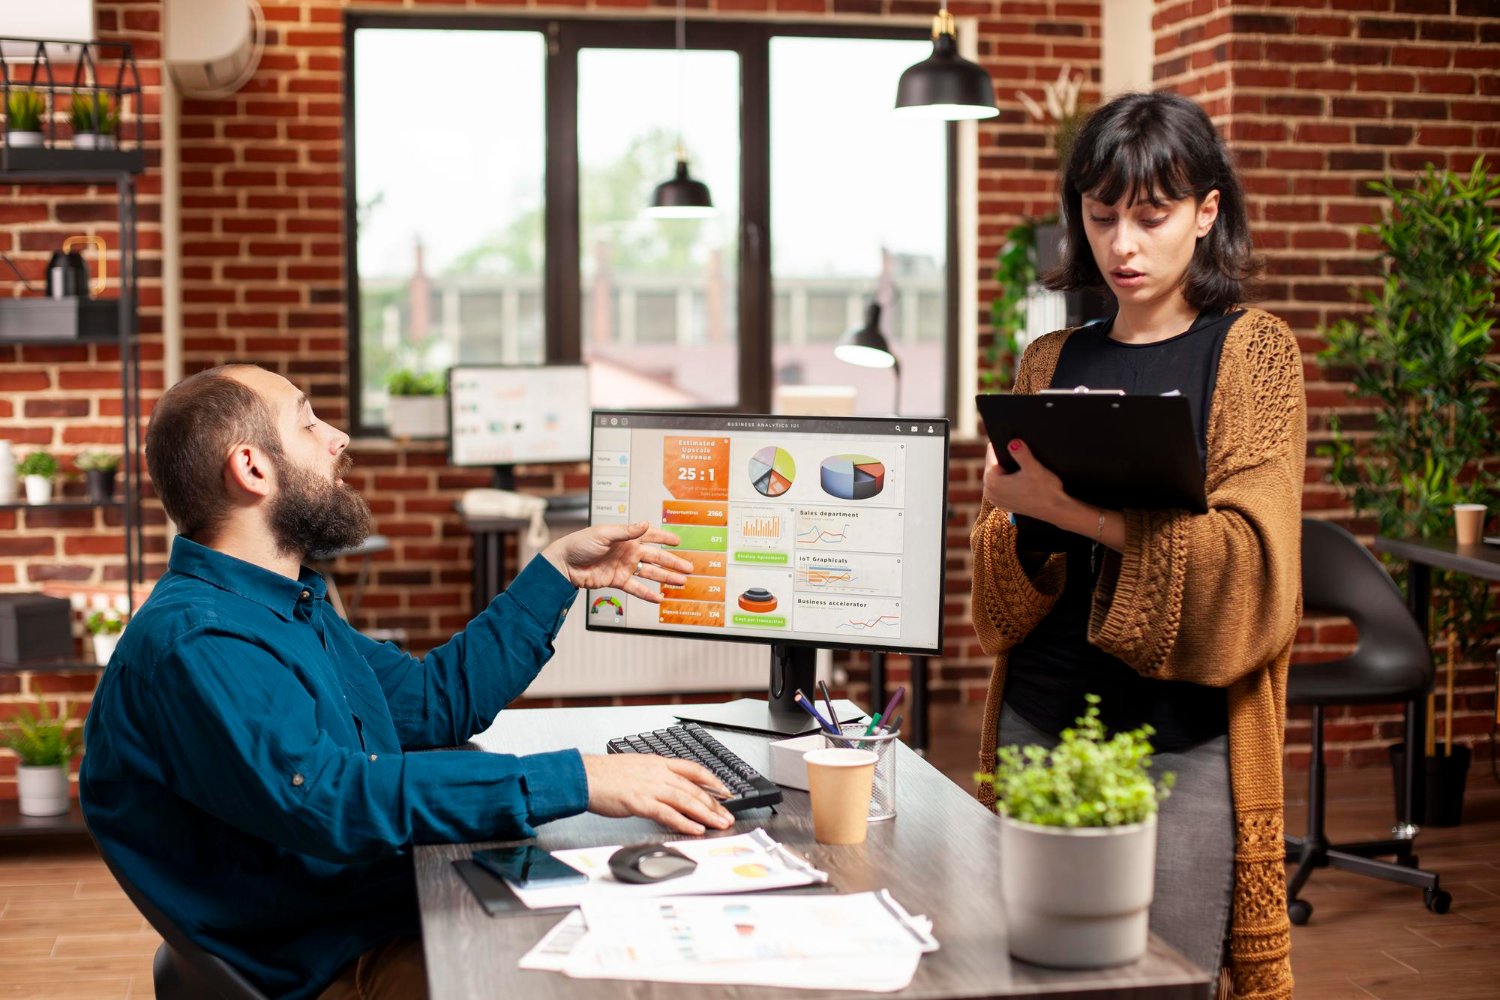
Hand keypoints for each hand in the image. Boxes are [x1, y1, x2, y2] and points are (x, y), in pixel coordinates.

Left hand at [543, 521, 692, 601]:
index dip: (665, 538)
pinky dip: (648, 594)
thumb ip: (627, 531)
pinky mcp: (618, 581)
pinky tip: (660, 598)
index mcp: (626, 537)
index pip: (650, 535)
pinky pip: (636, 588)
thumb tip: (646, 524)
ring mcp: (624, 567)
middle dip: (673, 562)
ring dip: (666, 577)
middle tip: (689, 568)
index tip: (679, 541)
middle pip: (656, 557)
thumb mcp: (604, 534)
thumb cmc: (580, 544)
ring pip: (650, 573)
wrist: (564, 564)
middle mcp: (628, 552)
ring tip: (681, 582)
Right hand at [581, 754, 735, 834]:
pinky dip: (685, 822)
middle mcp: (657, 773)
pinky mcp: (640, 802)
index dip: (712, 780)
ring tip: (719, 824)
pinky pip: (668, 813)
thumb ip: (653, 777)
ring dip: (706, 814)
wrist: (584, 777)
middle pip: (694, 788)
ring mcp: (650, 787)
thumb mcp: (635, 769)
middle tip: (728, 815)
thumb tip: (666, 789)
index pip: (693, 770)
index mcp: (657, 763)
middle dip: (714, 803)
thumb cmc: (604, 775)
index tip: (725, 790)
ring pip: (686, 800)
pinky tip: (696, 829)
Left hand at [982, 439, 1067, 522]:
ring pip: (998, 476)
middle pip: (994, 465)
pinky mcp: (1003, 504)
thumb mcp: (1034, 468)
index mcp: (992, 481)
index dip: (1001, 444)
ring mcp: (996, 500)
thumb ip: (1021, 453)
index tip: (1007, 437)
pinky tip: (1021, 479)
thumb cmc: (1046, 490)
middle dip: (1004, 458)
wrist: (1056, 510)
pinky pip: (1002, 487)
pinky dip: (1009, 481)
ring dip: (1007, 470)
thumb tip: (1013, 442)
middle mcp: (989, 492)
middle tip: (1016, 448)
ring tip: (1020, 465)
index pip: (991, 455)